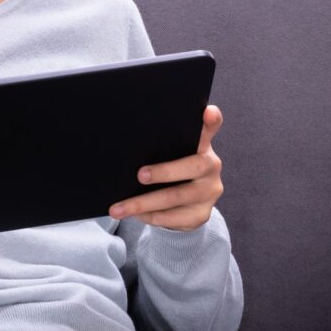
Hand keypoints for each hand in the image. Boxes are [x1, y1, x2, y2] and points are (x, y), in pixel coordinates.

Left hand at [111, 105, 224, 230]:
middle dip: (165, 172)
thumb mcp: (170, 155)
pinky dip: (152, 217)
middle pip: (193, 167)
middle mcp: (211, 166)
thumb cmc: (172, 172)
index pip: (211, 128)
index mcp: (202, 145)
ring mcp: (210, 192)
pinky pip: (175, 218)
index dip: (212, 120)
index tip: (208, 113)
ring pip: (177, 197)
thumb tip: (128, 144)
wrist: (185, 206)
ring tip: (119, 208)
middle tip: (140, 175)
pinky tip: (136, 215)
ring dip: (144, 203)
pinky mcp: (202, 214)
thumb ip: (161, 146)